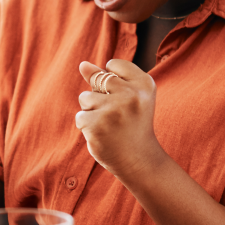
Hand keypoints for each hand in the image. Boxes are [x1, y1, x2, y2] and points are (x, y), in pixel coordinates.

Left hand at [75, 59, 167, 180]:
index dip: (112, 81)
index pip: (113, 65)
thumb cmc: (132, 125)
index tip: (125, 99)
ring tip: (110, 125)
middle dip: (101, 96)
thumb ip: (105, 78)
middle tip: (118, 115)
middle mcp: (131, 94)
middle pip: (98, 79)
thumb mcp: (128, 96)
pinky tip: (103, 136)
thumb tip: (82, 64)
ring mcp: (114, 110)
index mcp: (144, 83)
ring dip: (92, 111)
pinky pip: (80, 117)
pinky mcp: (97, 124)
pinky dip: (87, 127)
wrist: (139, 160)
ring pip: (85, 98)